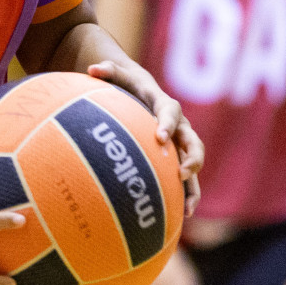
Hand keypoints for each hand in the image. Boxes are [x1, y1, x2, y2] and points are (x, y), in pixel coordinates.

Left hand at [87, 60, 202, 216]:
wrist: (142, 92)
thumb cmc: (127, 84)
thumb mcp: (118, 74)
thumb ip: (108, 70)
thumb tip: (92, 68)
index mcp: (164, 105)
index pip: (170, 111)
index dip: (166, 123)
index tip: (159, 136)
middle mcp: (178, 125)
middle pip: (192, 140)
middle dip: (191, 156)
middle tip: (181, 171)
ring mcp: (180, 144)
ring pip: (193, 164)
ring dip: (194, 184)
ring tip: (189, 207)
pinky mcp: (177, 158)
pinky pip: (187, 179)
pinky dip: (188, 195)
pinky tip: (182, 215)